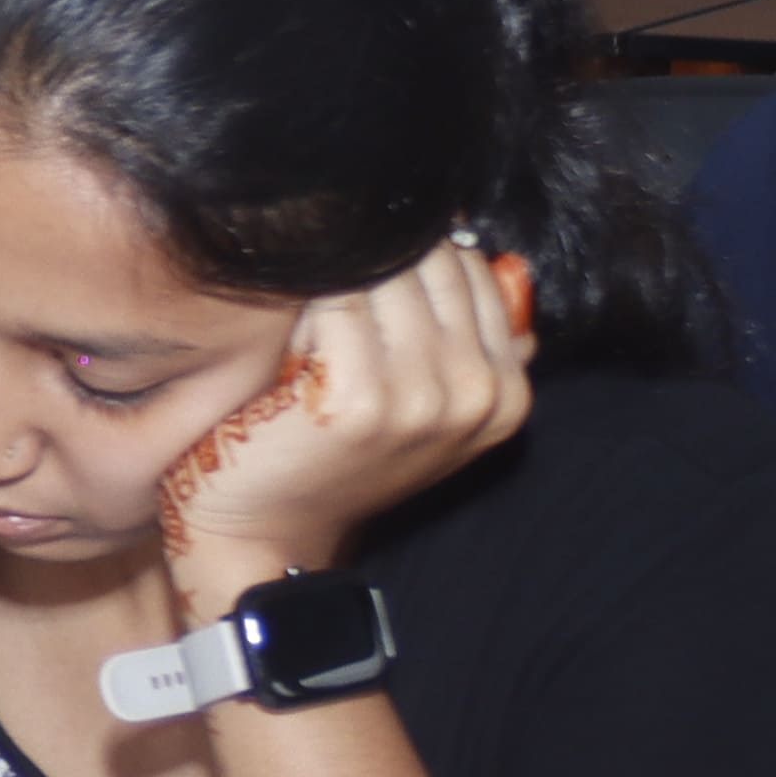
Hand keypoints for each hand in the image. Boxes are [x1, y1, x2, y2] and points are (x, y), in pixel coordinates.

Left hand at [158, 238, 538, 601]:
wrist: (268, 530)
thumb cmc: (335, 457)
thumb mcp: (427, 408)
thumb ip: (466, 340)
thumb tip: (477, 247)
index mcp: (507, 394)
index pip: (471, 269)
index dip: (412, 255)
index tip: (367, 279)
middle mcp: (476, 393)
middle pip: (430, 262)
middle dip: (375, 262)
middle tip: (331, 304)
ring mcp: (420, 396)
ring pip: (382, 273)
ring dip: (337, 282)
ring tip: (310, 329)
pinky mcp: (357, 396)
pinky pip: (333, 300)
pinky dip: (303, 308)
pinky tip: (289, 349)